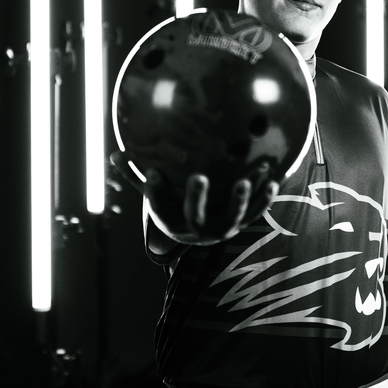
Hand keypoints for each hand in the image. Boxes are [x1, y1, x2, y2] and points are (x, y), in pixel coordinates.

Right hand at [145, 170, 278, 244]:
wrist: (200, 232)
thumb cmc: (175, 205)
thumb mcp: (156, 195)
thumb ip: (137, 177)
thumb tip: (114, 155)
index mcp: (173, 222)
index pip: (160, 208)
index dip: (155, 192)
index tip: (152, 172)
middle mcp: (198, 230)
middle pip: (196, 216)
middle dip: (197, 198)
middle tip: (198, 177)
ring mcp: (223, 228)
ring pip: (232, 217)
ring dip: (239, 200)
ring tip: (245, 181)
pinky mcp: (243, 223)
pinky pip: (256, 212)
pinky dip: (265, 199)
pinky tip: (273, 180)